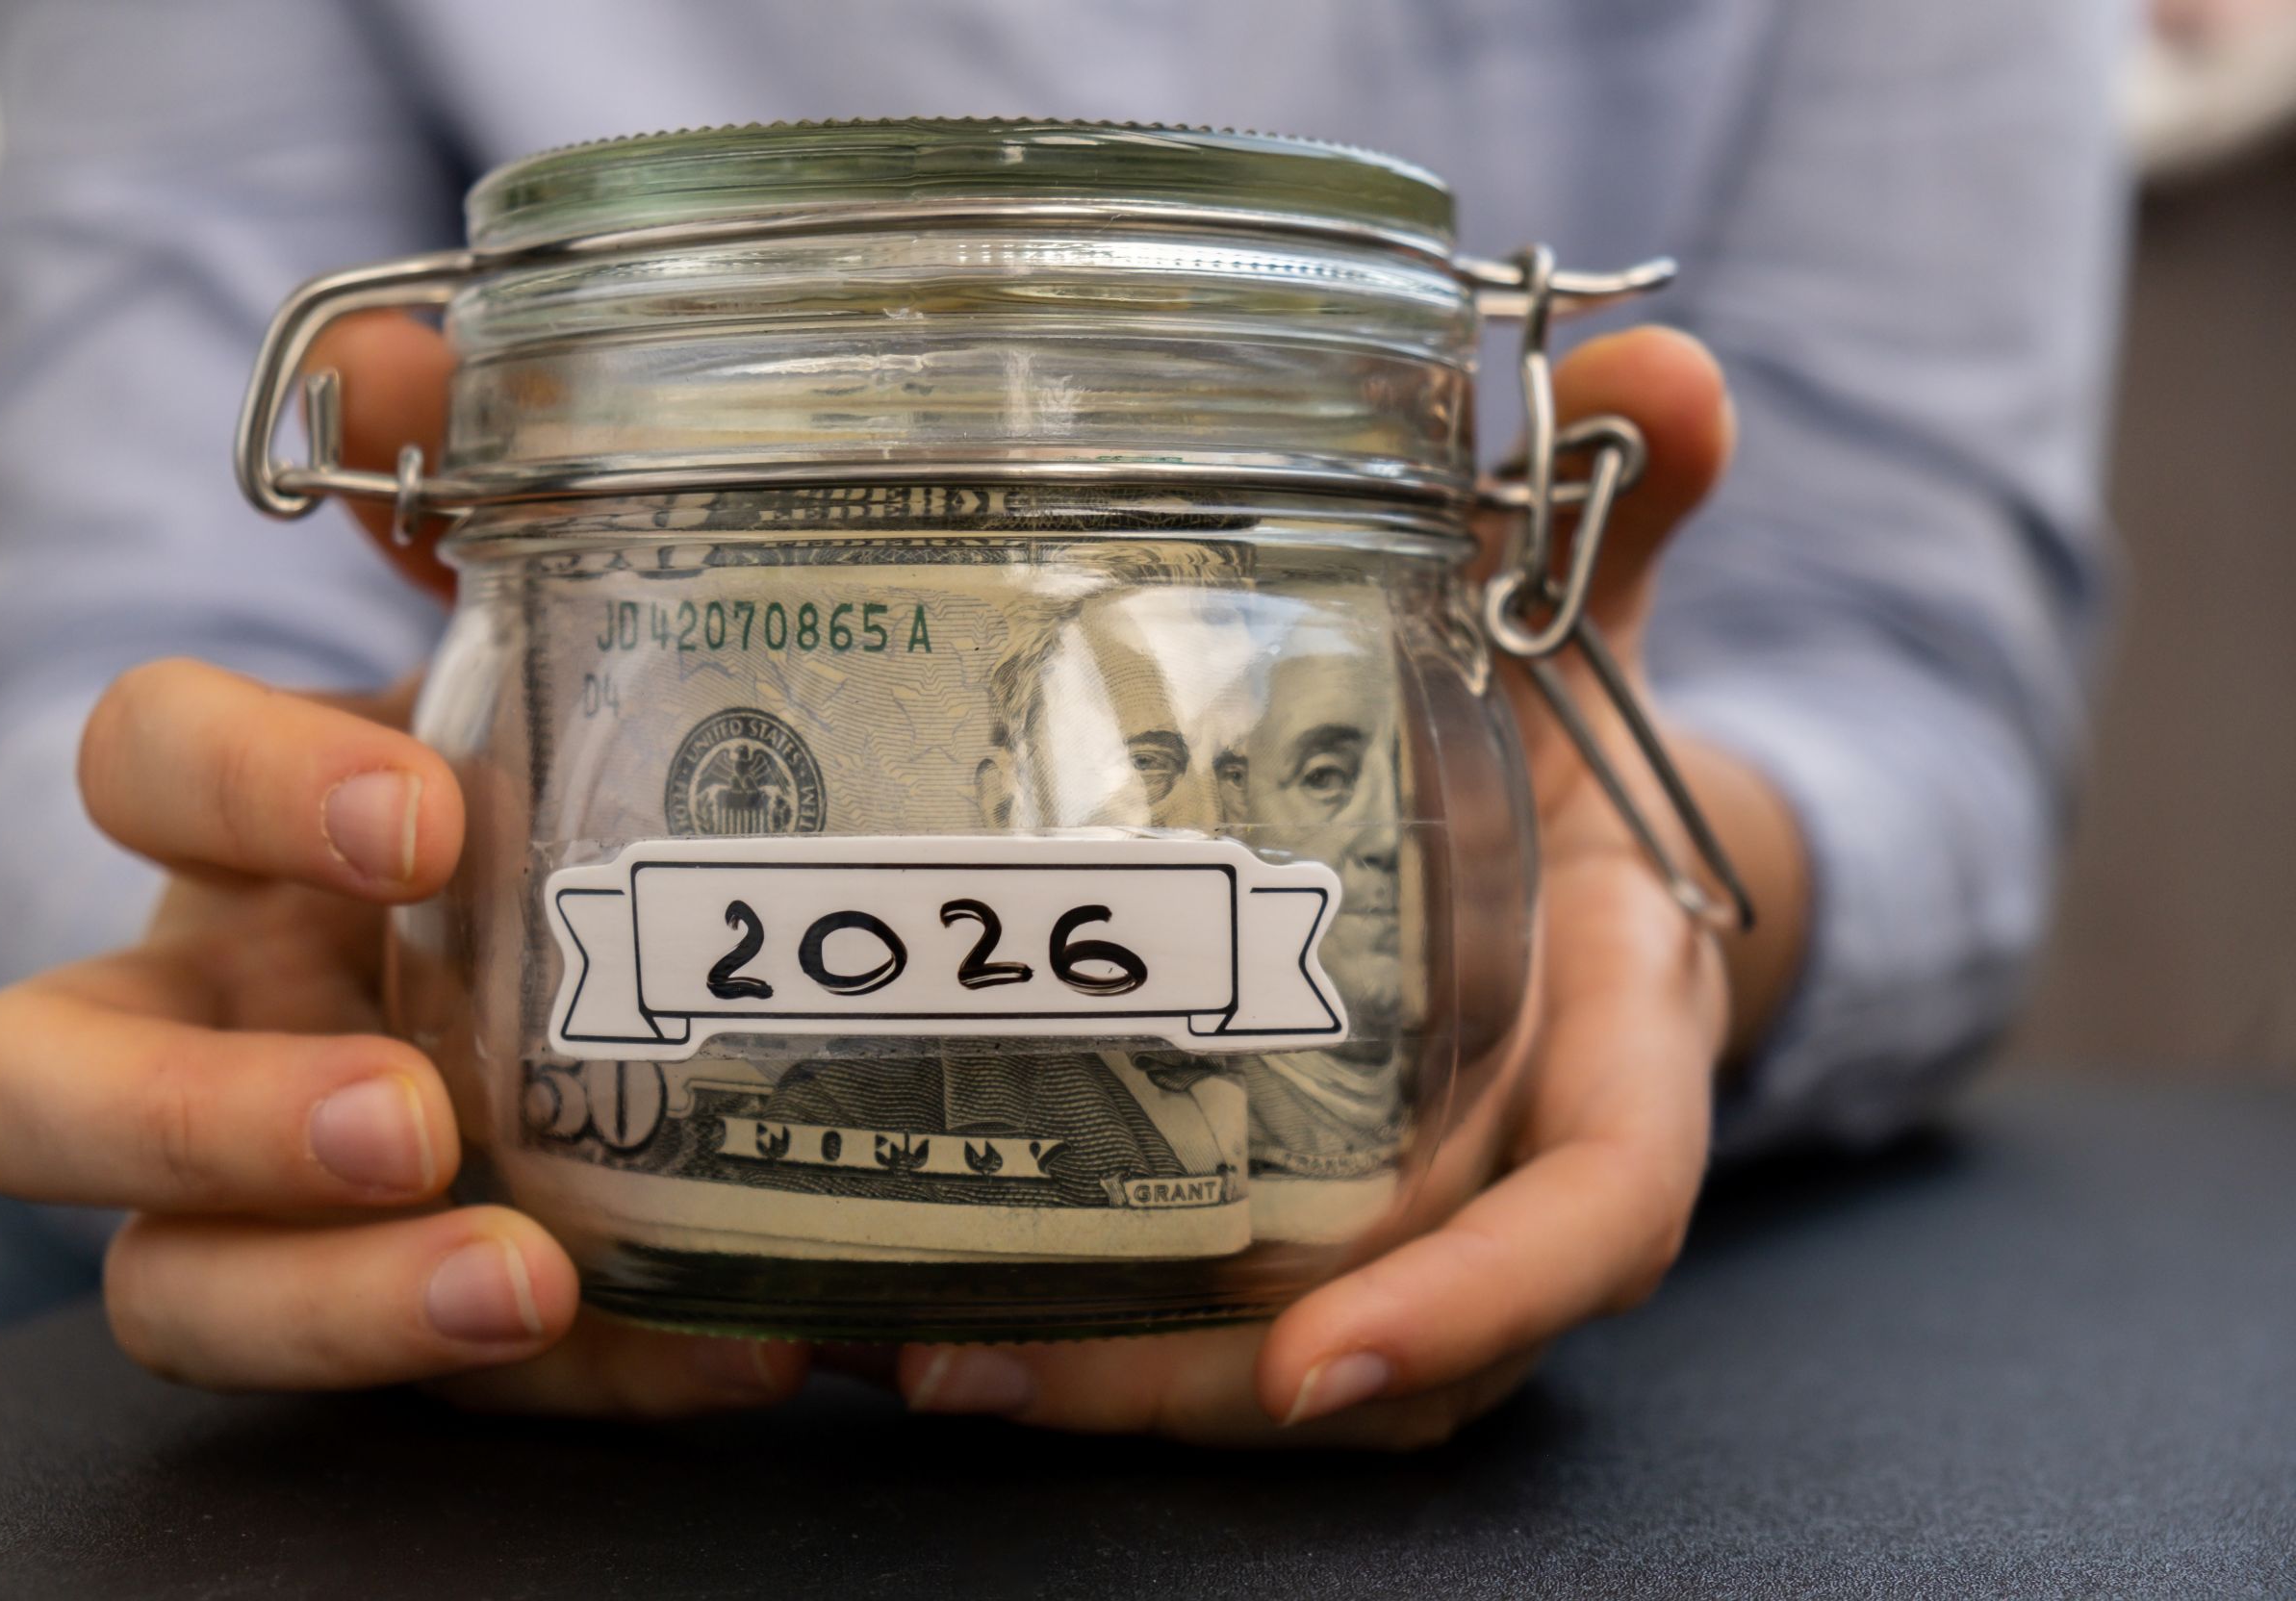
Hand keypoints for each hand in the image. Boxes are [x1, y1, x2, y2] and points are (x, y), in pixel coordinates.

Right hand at [0, 473, 809, 1410]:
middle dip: (205, 1112)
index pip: (141, 771)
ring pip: (175, 1289)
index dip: (238, 788)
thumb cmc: (536, 803)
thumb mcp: (520, 653)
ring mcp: (282, 1193)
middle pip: (46, 1091)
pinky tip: (721, 1345)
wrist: (622, 973)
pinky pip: (430, 1383)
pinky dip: (576, 1378)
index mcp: (245, 842)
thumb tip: (400, 349)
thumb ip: (460, 499)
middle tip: (407, 1113)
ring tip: (524, 1284)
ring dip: (333, 1302)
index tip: (420, 819)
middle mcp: (215, 1022)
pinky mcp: (397, 1320)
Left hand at [890, 326, 1809, 1446]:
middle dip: (1190, 1394)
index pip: (1595, 1222)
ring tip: (885, 1350)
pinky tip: (898, 1297)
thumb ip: (1620, 521)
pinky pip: (1209, 1317)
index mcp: (1616, 1043)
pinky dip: (1079, 1331)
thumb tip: (1670, 377)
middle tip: (966, 1367)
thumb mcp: (1591, 630)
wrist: (1574, 843)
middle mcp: (1511, 1164)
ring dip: (1097, 1389)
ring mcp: (1406, 1214)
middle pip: (1391, 1356)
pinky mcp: (1303, 1211)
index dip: (1472, 1306)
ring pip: (1277, 1372)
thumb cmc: (1574, 749)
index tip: (1308, 1366)